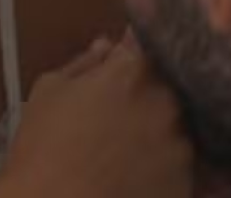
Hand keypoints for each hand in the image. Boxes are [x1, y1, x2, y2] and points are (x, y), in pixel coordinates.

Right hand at [0, 34, 193, 197]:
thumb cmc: (43, 150)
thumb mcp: (48, 92)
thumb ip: (84, 63)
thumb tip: (108, 47)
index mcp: (134, 71)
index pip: (145, 53)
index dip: (131, 67)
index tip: (117, 82)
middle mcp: (168, 102)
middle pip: (166, 91)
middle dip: (147, 100)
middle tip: (117, 123)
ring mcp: (182, 145)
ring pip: (175, 129)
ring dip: (157, 135)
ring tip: (124, 156)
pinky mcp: (187, 182)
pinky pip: (178, 167)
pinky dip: (162, 170)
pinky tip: (134, 179)